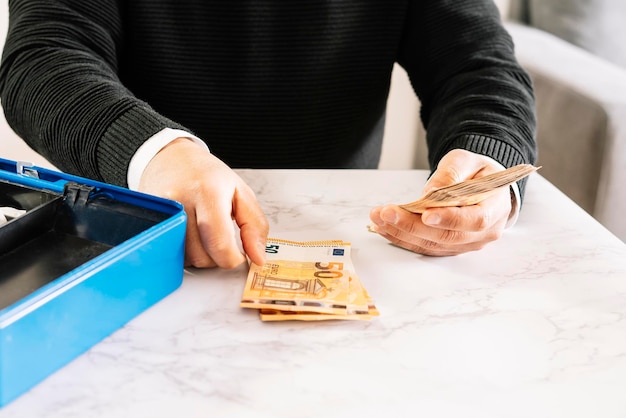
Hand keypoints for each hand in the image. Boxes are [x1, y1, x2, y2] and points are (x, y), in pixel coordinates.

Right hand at [139, 138, 268, 267]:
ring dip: (198, 256)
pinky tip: (188, 237)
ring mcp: (161, 213)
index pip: (219, 243)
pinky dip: (181, 253)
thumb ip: (254, 226)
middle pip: (201, 256)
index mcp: (208, 192)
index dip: (233, 259)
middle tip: (221, 240)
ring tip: (203, 235)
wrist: (170, 157)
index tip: (239, 256)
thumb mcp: (241, 193)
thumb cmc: (207, 175)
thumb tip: (258, 258)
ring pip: (184, 259)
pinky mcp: (148, 221)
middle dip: (216, 257)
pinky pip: (167, 252)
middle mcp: (180, 202)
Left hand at [369, 149, 513, 255]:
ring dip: (402, 233)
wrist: (481, 185)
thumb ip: (451, 174)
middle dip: (413, 225)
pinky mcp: (450, 248)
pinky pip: (425, 247)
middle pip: (447, 236)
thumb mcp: (466, 161)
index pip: (476, 219)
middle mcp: (484, 232)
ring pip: (432, 244)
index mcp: (496, 207)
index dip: (450, 219)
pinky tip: (384, 228)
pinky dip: (402, 238)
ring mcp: (466, 244)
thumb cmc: (476, 172)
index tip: (425, 214)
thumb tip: (431, 194)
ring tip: (378, 217)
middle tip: (387, 213)